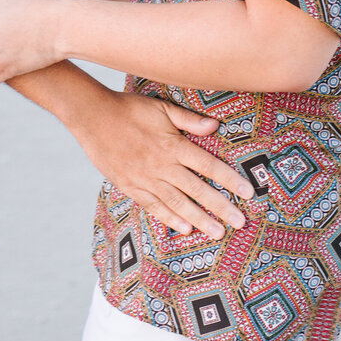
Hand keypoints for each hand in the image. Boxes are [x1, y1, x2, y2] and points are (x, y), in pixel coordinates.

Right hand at [79, 90, 252, 238]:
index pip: (208, 165)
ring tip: (217, 233)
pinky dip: (169, 219)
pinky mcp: (130, 186)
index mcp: (173, 144)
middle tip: (240, 223)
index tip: (247, 193)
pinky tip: (184, 229)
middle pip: (197, 190)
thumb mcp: (161, 107)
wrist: (92, 116)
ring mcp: (145, 178)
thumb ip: (189, 119)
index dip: (229, 180)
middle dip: (220, 207)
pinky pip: (153, 206)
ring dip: (199, 219)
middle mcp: (162, 165)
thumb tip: (215, 126)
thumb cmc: (129, 108)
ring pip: (177, 203)